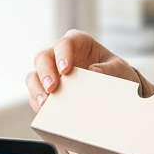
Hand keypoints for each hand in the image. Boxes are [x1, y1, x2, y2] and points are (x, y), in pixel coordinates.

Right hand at [25, 29, 139, 112]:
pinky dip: (37, 102)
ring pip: (34, 75)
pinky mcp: (46, 89)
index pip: (65, 43)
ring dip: (37, 88)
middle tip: (52, 87)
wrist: (117, 92)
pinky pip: (35, 94)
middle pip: (43, 57)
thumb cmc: (117, 73)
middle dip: (45, 72)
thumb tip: (92, 71)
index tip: (66, 69)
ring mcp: (50, 71)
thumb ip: (108, 69)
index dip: (62, 54)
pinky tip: (44, 110)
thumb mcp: (119, 69)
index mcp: (77, 43)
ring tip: (45, 102)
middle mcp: (59, 54)